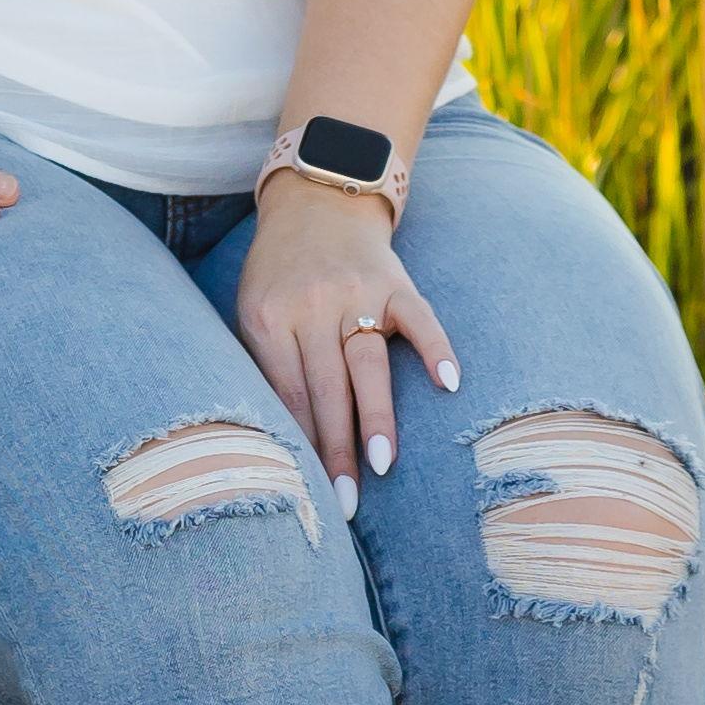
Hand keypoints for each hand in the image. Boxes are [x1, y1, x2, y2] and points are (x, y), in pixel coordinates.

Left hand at [228, 176, 459, 509]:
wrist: (316, 203)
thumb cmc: (279, 274)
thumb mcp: (256, 312)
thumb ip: (269, 365)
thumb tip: (285, 441)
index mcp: (271, 317)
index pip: (288, 392)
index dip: (301, 443)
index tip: (310, 490)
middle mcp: (314, 305)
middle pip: (326, 386)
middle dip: (337, 448)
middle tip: (346, 501)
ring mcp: (359, 293)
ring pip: (368, 362)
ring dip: (376, 416)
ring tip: (383, 465)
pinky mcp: (397, 281)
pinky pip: (421, 319)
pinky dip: (436, 350)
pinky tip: (449, 385)